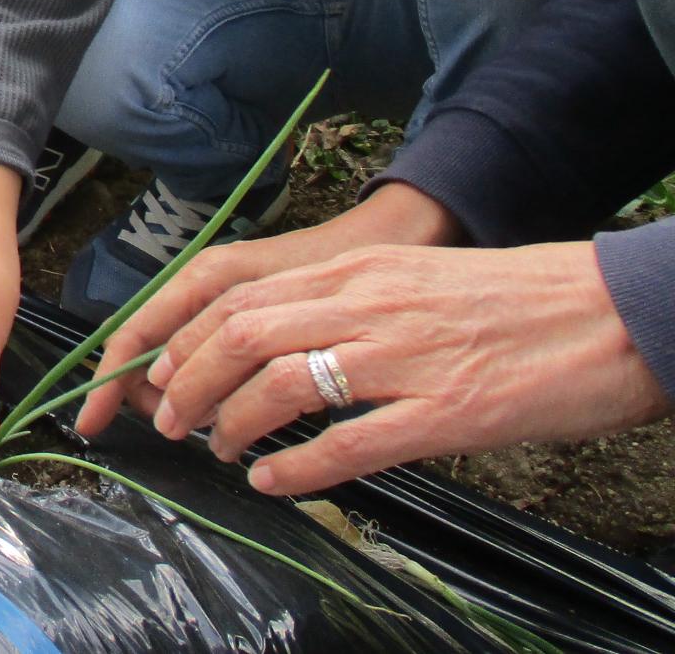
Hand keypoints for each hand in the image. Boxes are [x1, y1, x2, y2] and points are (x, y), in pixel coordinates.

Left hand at [127, 240, 668, 495]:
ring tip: (219, 449)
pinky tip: (273, 482)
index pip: (230, 296)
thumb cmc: (504, 302)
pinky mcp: (445, 412)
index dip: (176, 339)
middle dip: (184, 382)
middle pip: (236, 334)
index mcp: (352, 273)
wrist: (605, 313)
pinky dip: (297, 467)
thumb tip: (272, 340)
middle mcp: (364, 305)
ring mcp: (402, 358)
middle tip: (168, 420)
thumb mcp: (406, 282)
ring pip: (279, 382)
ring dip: (231, 422)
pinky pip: (349, 443)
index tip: (151, 376)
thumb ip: (339, 302)